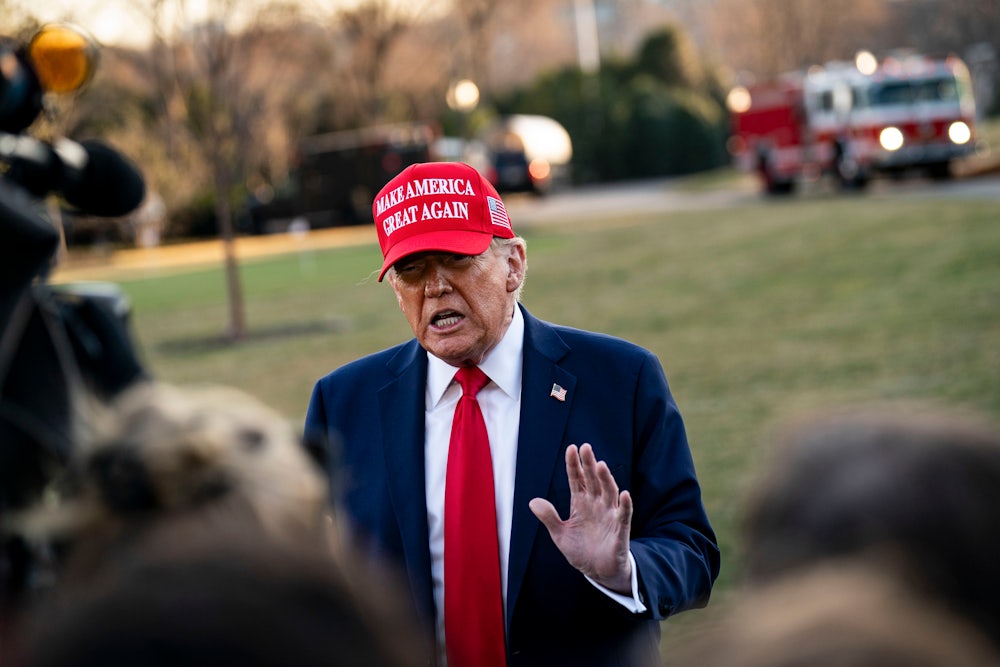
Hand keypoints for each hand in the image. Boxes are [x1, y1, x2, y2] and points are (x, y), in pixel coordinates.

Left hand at [529, 443, 633, 593]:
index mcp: (581, 504)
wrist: (597, 572)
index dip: (574, 465)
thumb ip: (549, 517)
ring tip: (600, 465)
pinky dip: (626, 505)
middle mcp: (596, 505)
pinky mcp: (620, 530)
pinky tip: (625, 494)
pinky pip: (624, 515)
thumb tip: (532, 502)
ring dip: (606, 479)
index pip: (577, 480)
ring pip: (609, 492)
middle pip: (593, 480)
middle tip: (586, 447)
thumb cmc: (581, 551)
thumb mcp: (560, 535)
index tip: (571, 448)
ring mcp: (609, 515)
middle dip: (589, 464)